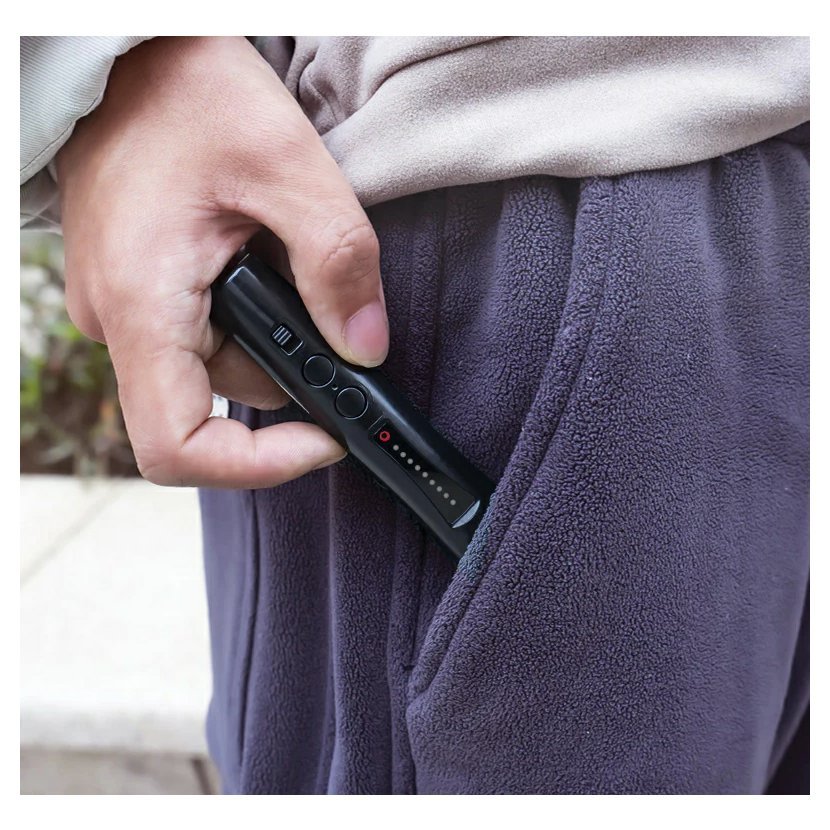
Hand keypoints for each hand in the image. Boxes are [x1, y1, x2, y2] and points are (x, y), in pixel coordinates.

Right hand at [56, 36, 388, 487]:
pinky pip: (199, 336)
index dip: (257, 465)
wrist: (129, 57)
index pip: (179, 449)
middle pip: (212, 408)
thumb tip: (366, 348)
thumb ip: (337, 264)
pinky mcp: (139, 293)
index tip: (324, 438)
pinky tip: (262, 258)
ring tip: (287, 258)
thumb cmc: (188, 93)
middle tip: (328, 313)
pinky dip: (248, 316)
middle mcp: (119, 322)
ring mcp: (124, 310)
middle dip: (284, 372)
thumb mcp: (286, 168)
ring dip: (270, 334)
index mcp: (143, 305)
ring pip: (214, 369)